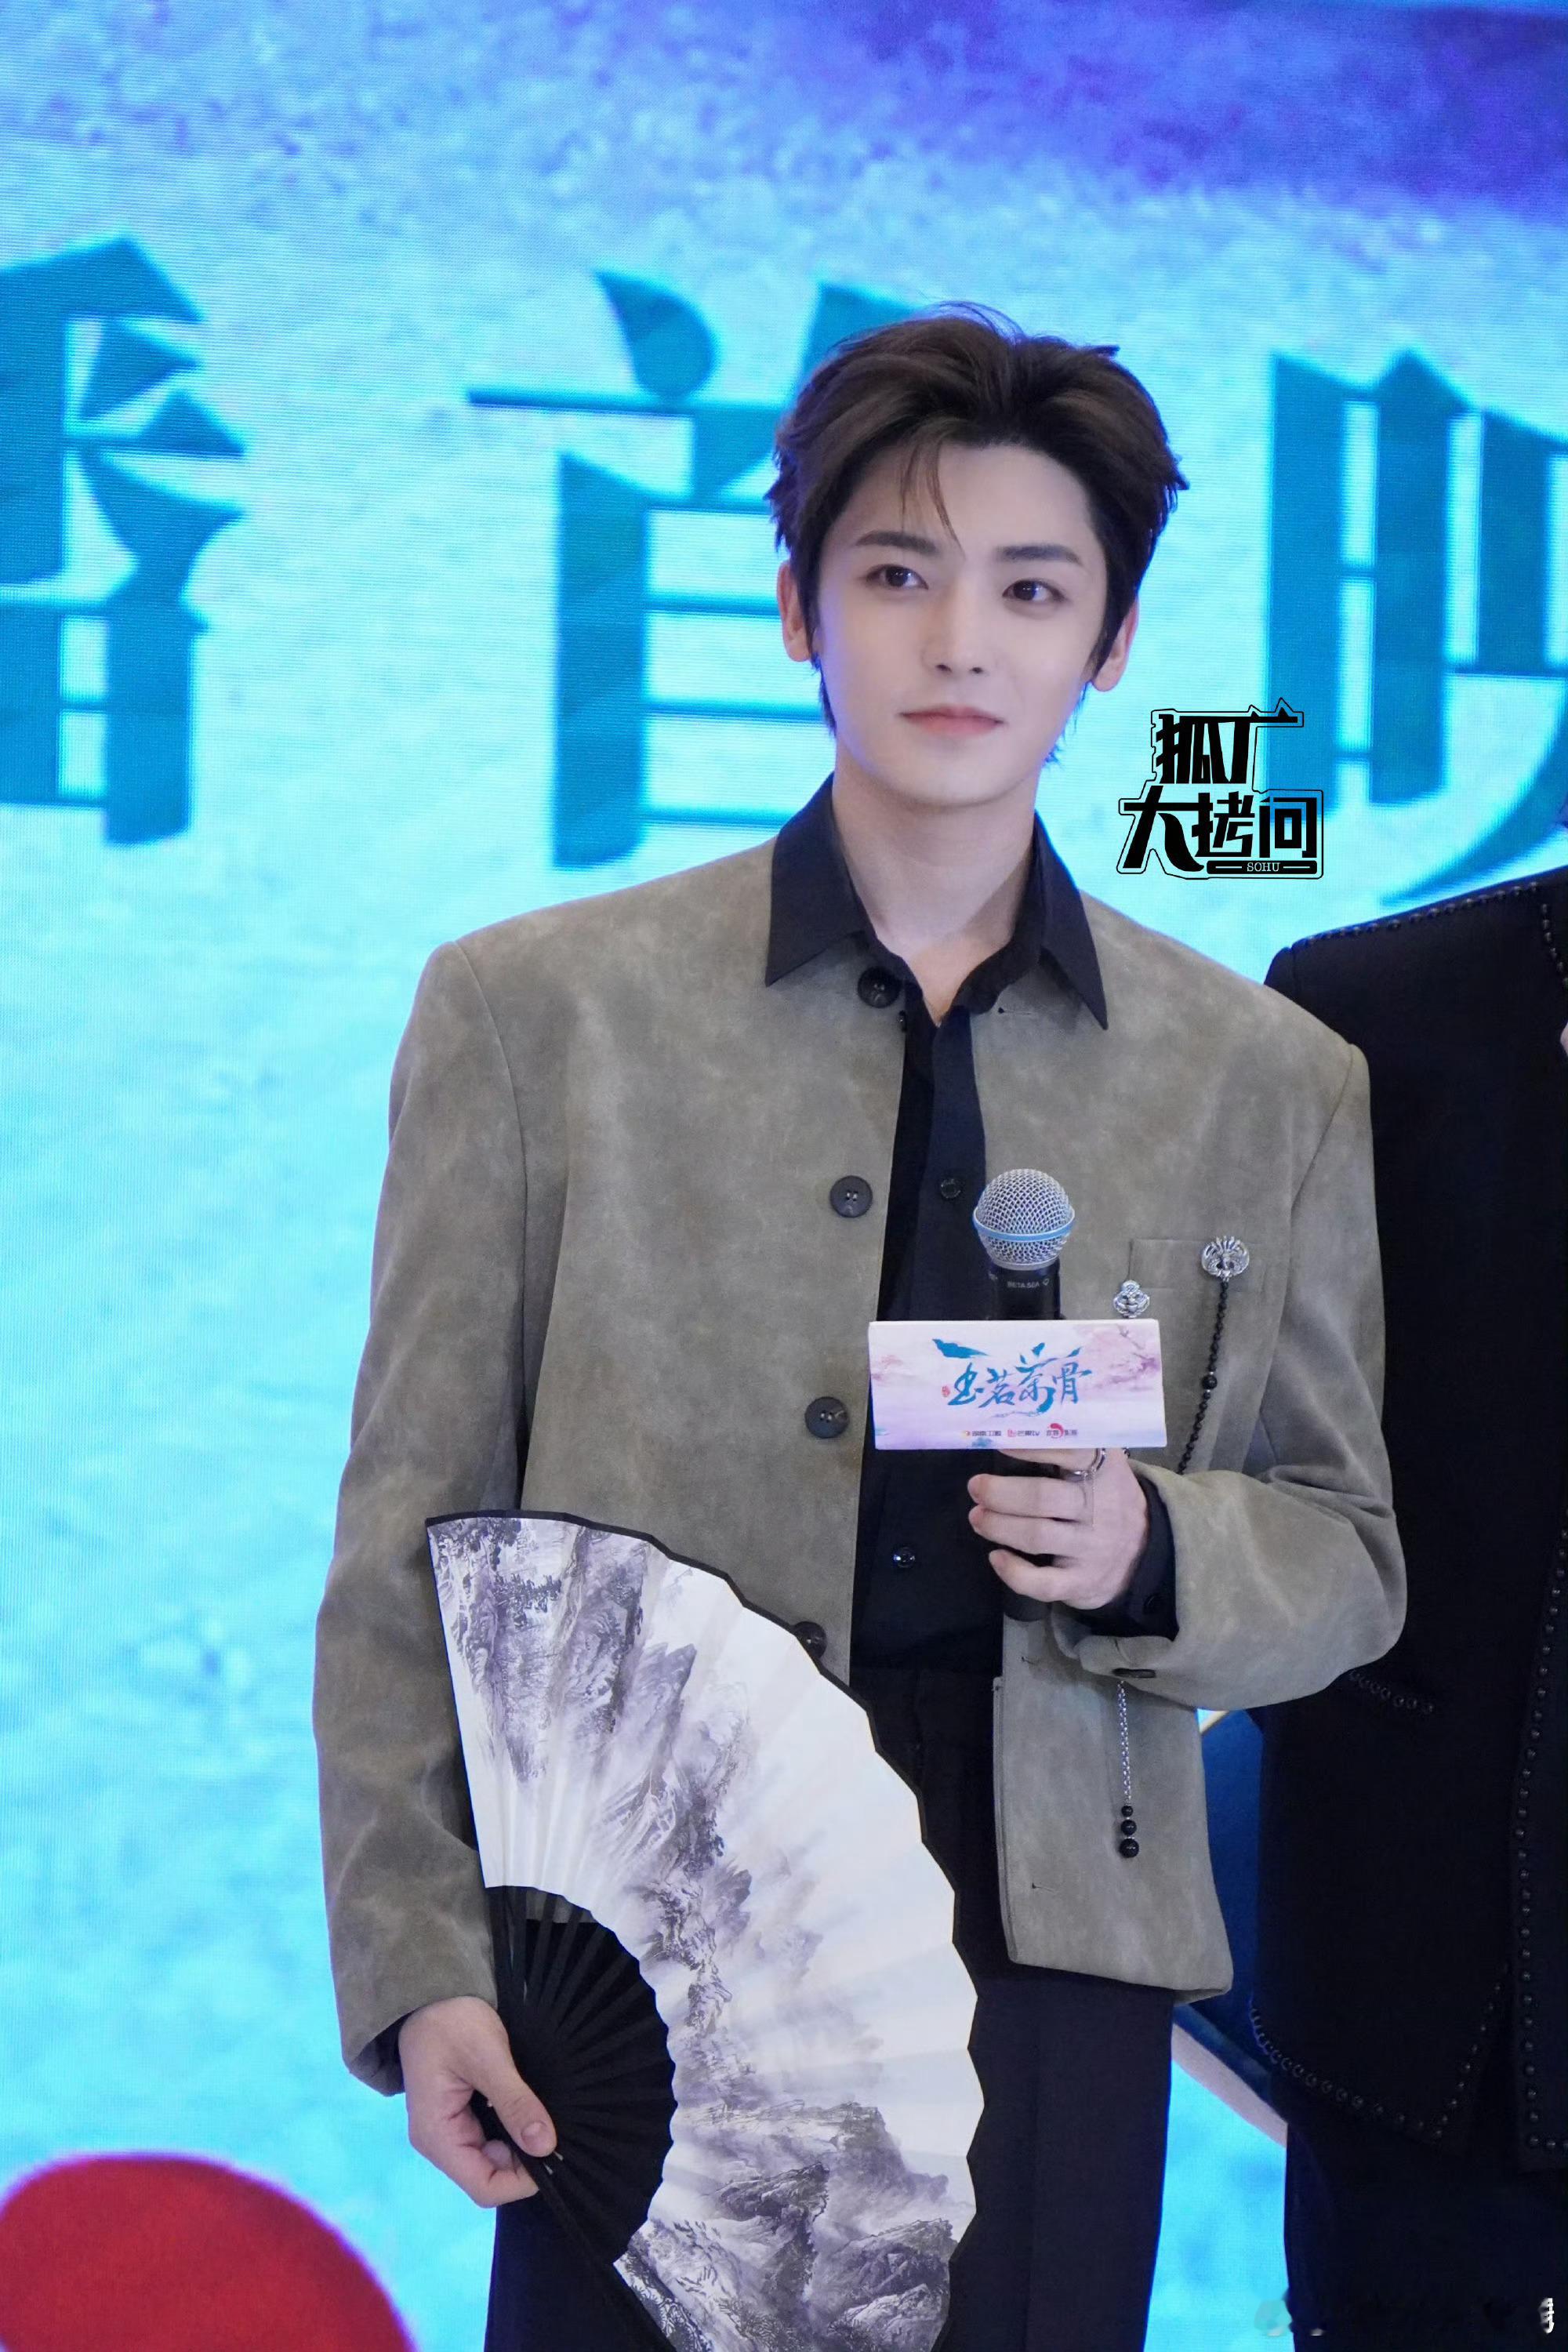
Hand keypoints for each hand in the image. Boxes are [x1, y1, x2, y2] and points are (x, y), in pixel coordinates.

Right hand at [399, 1996, 555, 2206]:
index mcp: (437, 2136)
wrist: (431, 1990)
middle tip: (557, 2133)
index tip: (554, 2153)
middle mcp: (439, 2142)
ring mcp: (448, 2129)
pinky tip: (530, 2112)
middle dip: (524, 2162)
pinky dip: (512, 2130)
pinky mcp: (459, 2115)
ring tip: (547, 2121)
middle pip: (489, 2175)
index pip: (484, 2186)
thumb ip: (515, 2103)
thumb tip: (546, 2146)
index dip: (521, 2181)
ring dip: (520, 2146)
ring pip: (492, 2158)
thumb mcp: (488, 2057)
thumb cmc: (453, 2021)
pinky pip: (490, 2137)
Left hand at [968, 1445, 1149, 1613]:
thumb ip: (1072, 1444)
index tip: (999, 1442)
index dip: (1031, 1447)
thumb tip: (1017, 1426)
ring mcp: (1091, 1548)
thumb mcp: (1103, 1465)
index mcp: (1104, 1471)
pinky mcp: (1082, 1582)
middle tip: (976, 1487)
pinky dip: (1014, 1572)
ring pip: (1037, 1537)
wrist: (1145, 1551)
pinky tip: (996, 1557)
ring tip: (977, 1517)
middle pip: (1042, 1498)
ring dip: (998, 1526)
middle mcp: (1099, 1509)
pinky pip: (1044, 1583)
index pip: (1070, 1452)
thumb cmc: (1107, 1498)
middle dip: (1000, 1493)